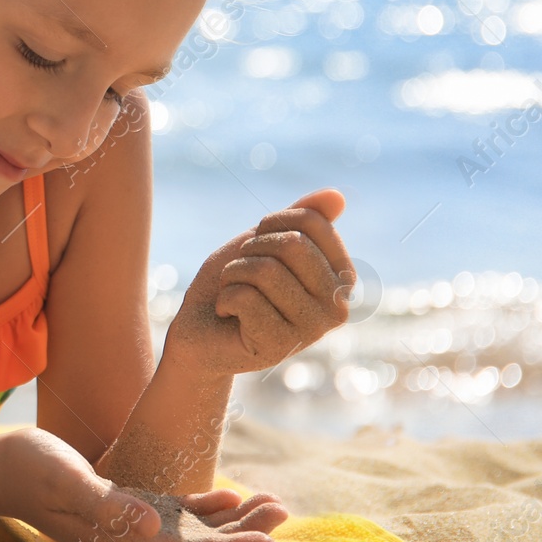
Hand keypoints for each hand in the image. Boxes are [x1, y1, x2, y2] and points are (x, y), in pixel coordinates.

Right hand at [0, 428, 284, 541]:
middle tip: (286, 510)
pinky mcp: (128, 504)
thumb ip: (108, 503)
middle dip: (246, 534)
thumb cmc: (30, 470)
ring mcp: (133, 523)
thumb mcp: (67, 480)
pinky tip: (235, 499)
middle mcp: (134, 540)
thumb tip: (152, 524)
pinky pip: (178, 514)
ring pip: (197, 532)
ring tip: (276, 504)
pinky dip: (209, 509)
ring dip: (236, 522)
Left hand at [168, 189, 354, 376]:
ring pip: (265, 271)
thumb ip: (301, 219)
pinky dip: (224, 298)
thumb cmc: (235, 282)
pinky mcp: (280, 346)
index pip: (313, 222)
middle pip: (292, 245)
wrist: (200, 330)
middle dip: (250, 251)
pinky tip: (229, 315)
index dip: (271, 223)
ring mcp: (311, 330)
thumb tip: (337, 195)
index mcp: (341, 277)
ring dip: (233, 275)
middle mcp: (336, 306)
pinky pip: (244, 297)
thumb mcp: (264, 242)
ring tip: (234, 294)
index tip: (256, 244)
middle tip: (241, 273)